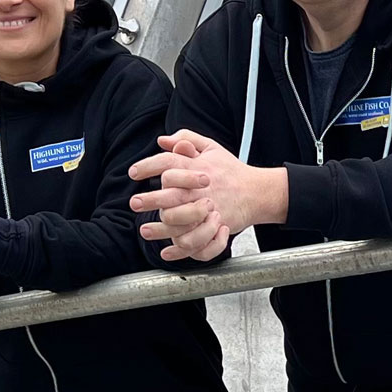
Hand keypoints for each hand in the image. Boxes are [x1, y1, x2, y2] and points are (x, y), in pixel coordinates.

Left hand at [129, 131, 287, 261]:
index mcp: (197, 167)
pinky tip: (166, 251)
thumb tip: (163, 140)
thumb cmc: (231, 170)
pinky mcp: (215, 226)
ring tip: (146, 230)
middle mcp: (200, 189)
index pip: (168, 163)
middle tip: (135, 203)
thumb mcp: (212, 148)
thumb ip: (187, 139)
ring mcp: (208, 210)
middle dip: (150, 199)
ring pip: (181, 221)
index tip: (134, 173)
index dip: (148, 166)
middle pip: (171, 194)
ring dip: (160, 227)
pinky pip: (196, 242)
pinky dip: (180, 250)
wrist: (257, 192)